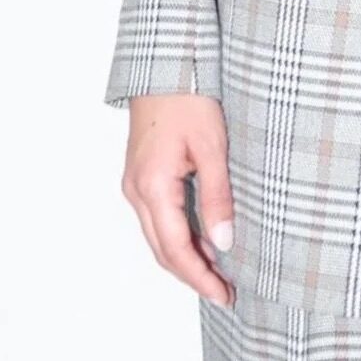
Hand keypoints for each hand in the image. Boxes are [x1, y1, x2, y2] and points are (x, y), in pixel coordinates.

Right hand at [120, 94, 235, 306]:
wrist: (166, 65)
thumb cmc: (190, 98)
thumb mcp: (213, 147)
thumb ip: (217, 197)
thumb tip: (223, 244)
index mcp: (152, 186)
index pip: (175, 249)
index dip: (199, 277)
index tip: (224, 295)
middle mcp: (136, 190)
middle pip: (162, 250)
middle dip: (193, 275)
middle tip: (225, 293)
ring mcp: (135, 184)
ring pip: (158, 236)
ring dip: (185, 258)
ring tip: (219, 273)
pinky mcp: (141, 175)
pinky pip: (158, 218)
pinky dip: (178, 236)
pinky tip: (202, 240)